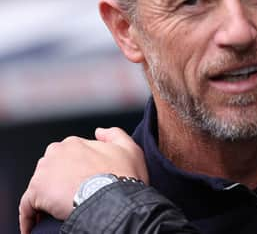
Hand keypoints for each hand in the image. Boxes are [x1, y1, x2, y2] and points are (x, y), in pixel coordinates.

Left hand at [19, 127, 147, 233]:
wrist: (114, 200)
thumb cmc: (124, 177)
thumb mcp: (129, 148)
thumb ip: (114, 134)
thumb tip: (99, 131)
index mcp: (74, 143)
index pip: (68, 156)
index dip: (75, 171)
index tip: (83, 182)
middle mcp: (56, 153)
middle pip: (52, 169)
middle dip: (58, 182)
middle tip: (73, 196)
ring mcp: (44, 172)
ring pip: (40, 186)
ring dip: (46, 197)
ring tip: (57, 211)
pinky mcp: (36, 193)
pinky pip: (28, 206)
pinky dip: (30, 216)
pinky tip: (36, 225)